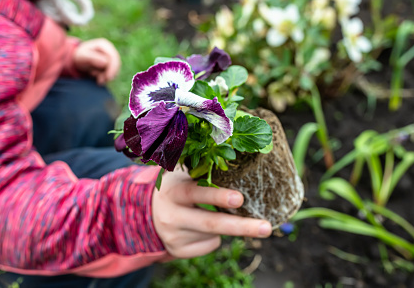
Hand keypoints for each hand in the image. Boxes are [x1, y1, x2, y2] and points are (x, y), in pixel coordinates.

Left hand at [73, 38, 120, 84]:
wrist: (78, 60)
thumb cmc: (80, 57)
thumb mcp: (83, 56)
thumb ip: (93, 58)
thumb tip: (106, 62)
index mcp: (104, 45)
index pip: (113, 57)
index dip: (113, 68)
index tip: (108, 78)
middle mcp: (109, 50)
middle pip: (116, 64)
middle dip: (110, 74)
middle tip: (101, 82)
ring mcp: (111, 57)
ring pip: (115, 69)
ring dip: (106, 76)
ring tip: (96, 78)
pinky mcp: (110, 64)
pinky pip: (112, 73)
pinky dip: (106, 77)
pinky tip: (98, 78)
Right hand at [152, 168, 271, 258]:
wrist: (147, 212)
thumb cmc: (177, 187)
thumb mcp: (183, 176)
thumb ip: (204, 172)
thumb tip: (242, 164)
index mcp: (174, 192)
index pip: (197, 194)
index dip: (218, 196)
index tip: (240, 198)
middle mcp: (171, 216)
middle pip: (210, 223)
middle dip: (240, 226)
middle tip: (266, 227)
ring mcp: (173, 236)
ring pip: (213, 235)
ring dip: (225, 225)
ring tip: (215, 213)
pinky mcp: (177, 251)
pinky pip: (209, 245)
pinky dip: (213, 237)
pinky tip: (199, 227)